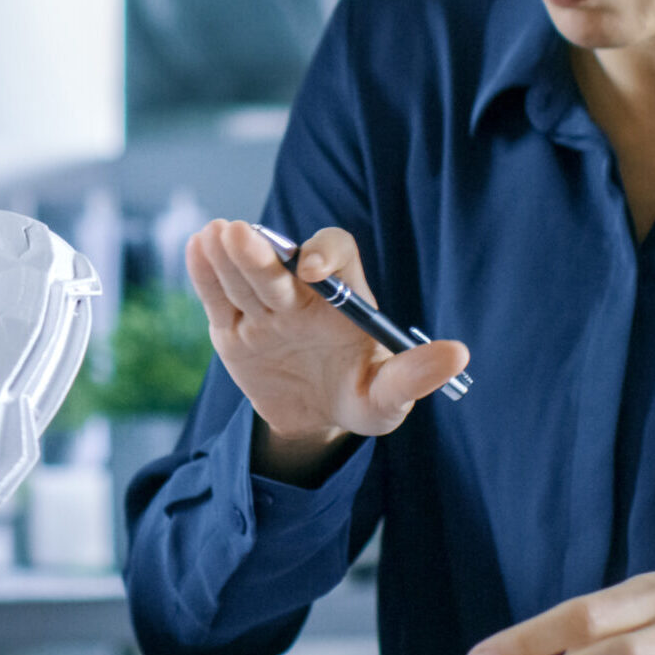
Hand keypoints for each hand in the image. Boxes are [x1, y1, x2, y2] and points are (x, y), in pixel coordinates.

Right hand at [184, 219, 469, 483]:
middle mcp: (301, 294)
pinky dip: (203, 274)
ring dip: (227, 256)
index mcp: (343, 298)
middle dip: (260, 251)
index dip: (324, 254)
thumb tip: (458, 354)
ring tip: (212, 235)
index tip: (313, 274)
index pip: (336, 255)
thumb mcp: (388, 399)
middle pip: (279, 263)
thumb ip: (415, 376)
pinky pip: (216, 299)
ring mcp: (263, 310)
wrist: (314, 421)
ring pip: (243, 278)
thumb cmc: (360, 399)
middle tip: (239, 234)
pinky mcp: (232, 330)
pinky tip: (195, 247)